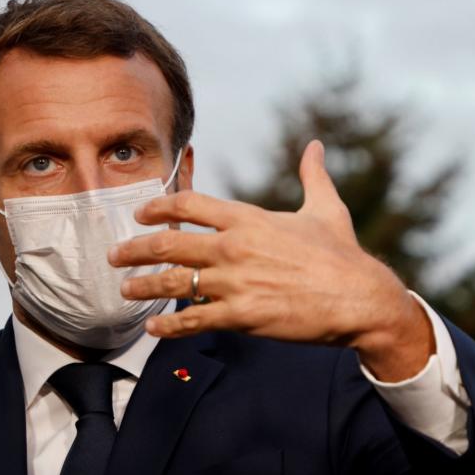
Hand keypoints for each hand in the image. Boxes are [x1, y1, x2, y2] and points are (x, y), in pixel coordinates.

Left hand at [108, 141, 431, 380]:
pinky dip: (169, 325)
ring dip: (142, 285)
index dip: (157, 208)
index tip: (141, 214)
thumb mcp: (325, 209)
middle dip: (133, 249)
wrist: (360, 298)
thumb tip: (315, 146)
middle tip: (114, 255)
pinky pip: (193, 319)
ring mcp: (235, 281)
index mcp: (248, 219)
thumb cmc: (342, 255)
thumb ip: (312, 176)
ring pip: (173, 282)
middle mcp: (234, 247)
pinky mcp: (241, 315)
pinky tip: (153, 328)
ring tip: (124, 289)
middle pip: (167, 244)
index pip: (188, 205)